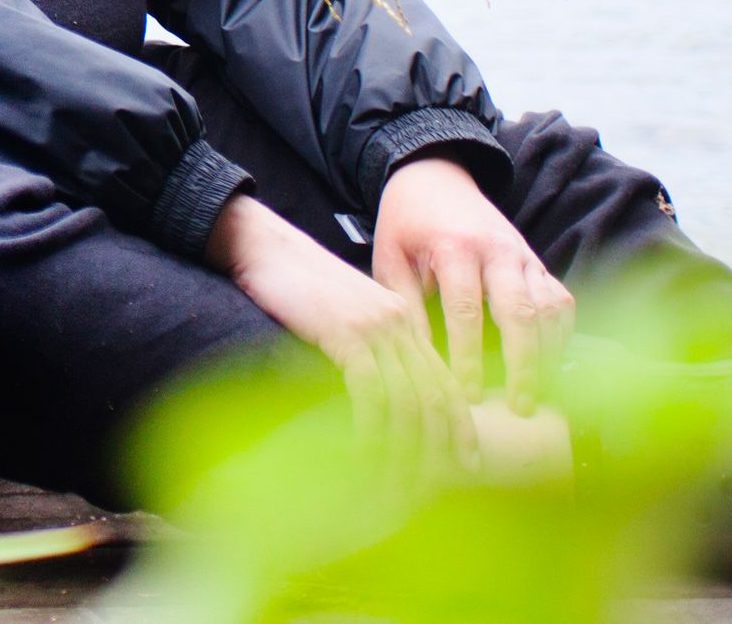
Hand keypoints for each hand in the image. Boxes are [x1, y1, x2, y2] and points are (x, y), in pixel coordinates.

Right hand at [207, 191, 476, 481]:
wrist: (264, 246)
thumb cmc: (296, 284)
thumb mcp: (345, 315)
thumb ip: (367, 347)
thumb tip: (375, 395)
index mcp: (403, 321)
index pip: (444, 381)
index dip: (460, 426)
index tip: (466, 462)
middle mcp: (399, 324)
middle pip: (433, 396)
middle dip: (440, 448)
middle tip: (436, 485)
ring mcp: (375, 327)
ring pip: (406, 399)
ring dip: (404, 449)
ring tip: (397, 483)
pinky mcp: (346, 331)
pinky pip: (370, 390)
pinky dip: (371, 427)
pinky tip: (365, 453)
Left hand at [373, 153, 573, 414]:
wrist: (435, 179)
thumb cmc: (405, 224)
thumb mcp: (390, 257)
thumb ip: (404, 304)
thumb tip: (418, 359)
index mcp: (454, 246)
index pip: (466, 309)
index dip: (468, 355)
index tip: (465, 393)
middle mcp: (498, 250)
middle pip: (521, 313)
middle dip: (523, 365)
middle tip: (518, 407)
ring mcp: (525, 255)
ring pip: (550, 310)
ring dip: (547, 355)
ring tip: (536, 395)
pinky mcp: (538, 262)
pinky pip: (561, 302)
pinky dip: (560, 335)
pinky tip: (548, 366)